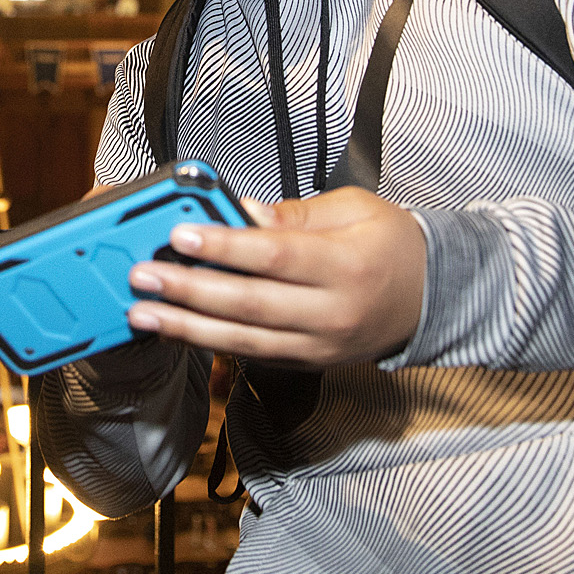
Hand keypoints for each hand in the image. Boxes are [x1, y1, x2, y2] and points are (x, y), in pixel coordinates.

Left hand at [125, 187, 427, 366]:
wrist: (431, 298)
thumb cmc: (392, 245)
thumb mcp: (354, 209)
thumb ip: (295, 215)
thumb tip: (240, 212)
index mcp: (346, 266)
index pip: (275, 257)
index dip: (225, 247)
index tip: (181, 235)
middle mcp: (331, 313)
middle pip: (250, 304)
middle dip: (190, 291)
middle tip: (144, 277)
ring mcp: (318, 345)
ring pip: (243, 340)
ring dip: (186, 327)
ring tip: (143, 313)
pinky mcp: (307, 363)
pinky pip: (251, 357)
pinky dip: (210, 344)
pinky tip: (175, 331)